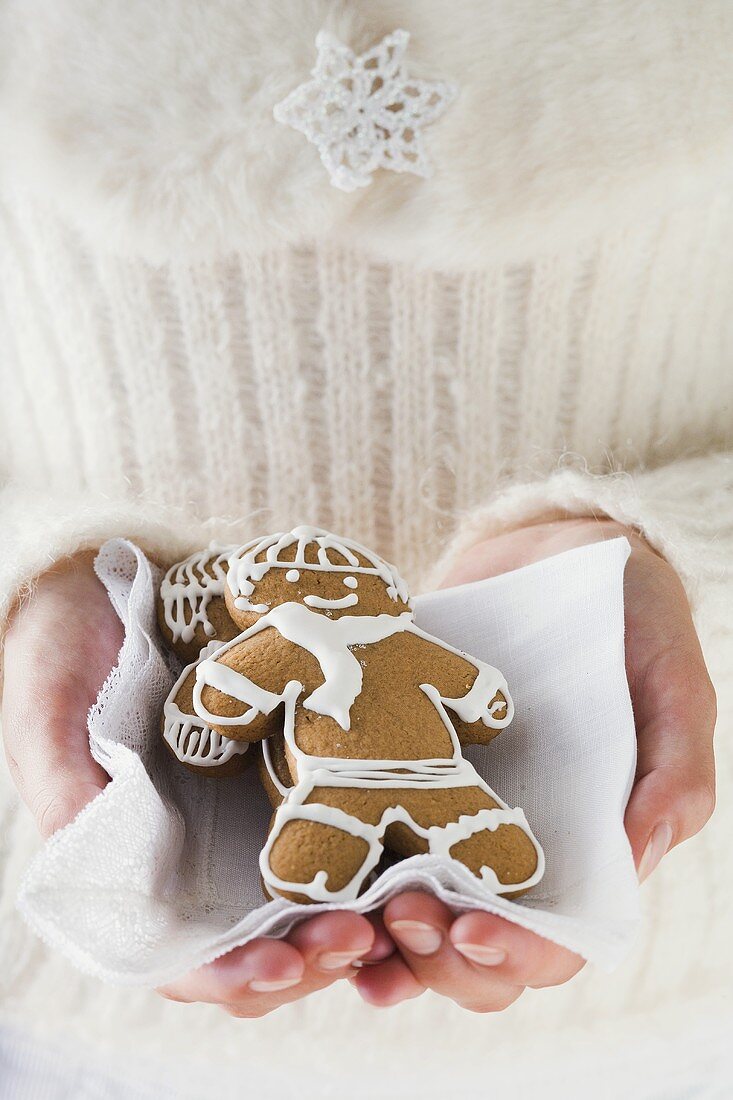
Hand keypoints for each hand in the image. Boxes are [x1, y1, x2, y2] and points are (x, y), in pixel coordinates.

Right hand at [1, 552, 394, 1015]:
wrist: (97, 587)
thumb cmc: (59, 660)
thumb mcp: (48, 719)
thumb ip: (66, 789)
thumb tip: (88, 853)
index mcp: (139, 872)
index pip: (190, 960)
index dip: (235, 973)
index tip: (281, 962)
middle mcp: (203, 861)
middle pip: (268, 946)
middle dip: (315, 954)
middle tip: (361, 936)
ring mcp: (252, 821)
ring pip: (314, 903)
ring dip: (359, 916)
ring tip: (402, 904)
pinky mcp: (298, 771)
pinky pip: (346, 823)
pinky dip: (380, 849)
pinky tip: (416, 846)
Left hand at [353, 515, 715, 1009]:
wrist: (553, 558)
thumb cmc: (631, 628)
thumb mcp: (673, 689)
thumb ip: (678, 772)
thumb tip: (640, 855)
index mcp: (582, 854)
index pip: (553, 943)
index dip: (515, 954)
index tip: (474, 928)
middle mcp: (510, 854)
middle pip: (473, 953)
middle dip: (436, 954)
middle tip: (405, 911)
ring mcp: (445, 820)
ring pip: (410, 922)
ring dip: (379, 939)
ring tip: (349, 919)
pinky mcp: (392, 778)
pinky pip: (359, 851)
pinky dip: (337, 891)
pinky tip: (314, 898)